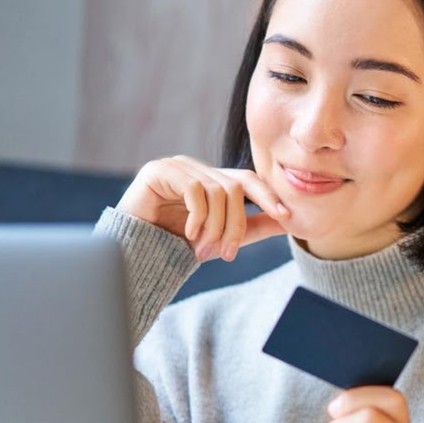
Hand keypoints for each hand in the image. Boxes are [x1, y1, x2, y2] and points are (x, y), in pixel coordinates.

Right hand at [116, 155, 290, 261]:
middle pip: (234, 188)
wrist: (134, 254)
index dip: (268, 196)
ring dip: (215, 227)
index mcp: (210, 180)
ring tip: (201, 249)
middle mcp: (195, 168)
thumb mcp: (220, 239)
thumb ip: (251, 228)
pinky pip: (195, 190)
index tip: (286, 217)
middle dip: (235, 225)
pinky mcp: (158, 171)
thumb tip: (288, 223)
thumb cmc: (173, 245)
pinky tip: (187, 235)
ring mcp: (176, 167)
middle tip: (227, 255)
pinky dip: (198, 217)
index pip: (247, 179)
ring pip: (217, 191)